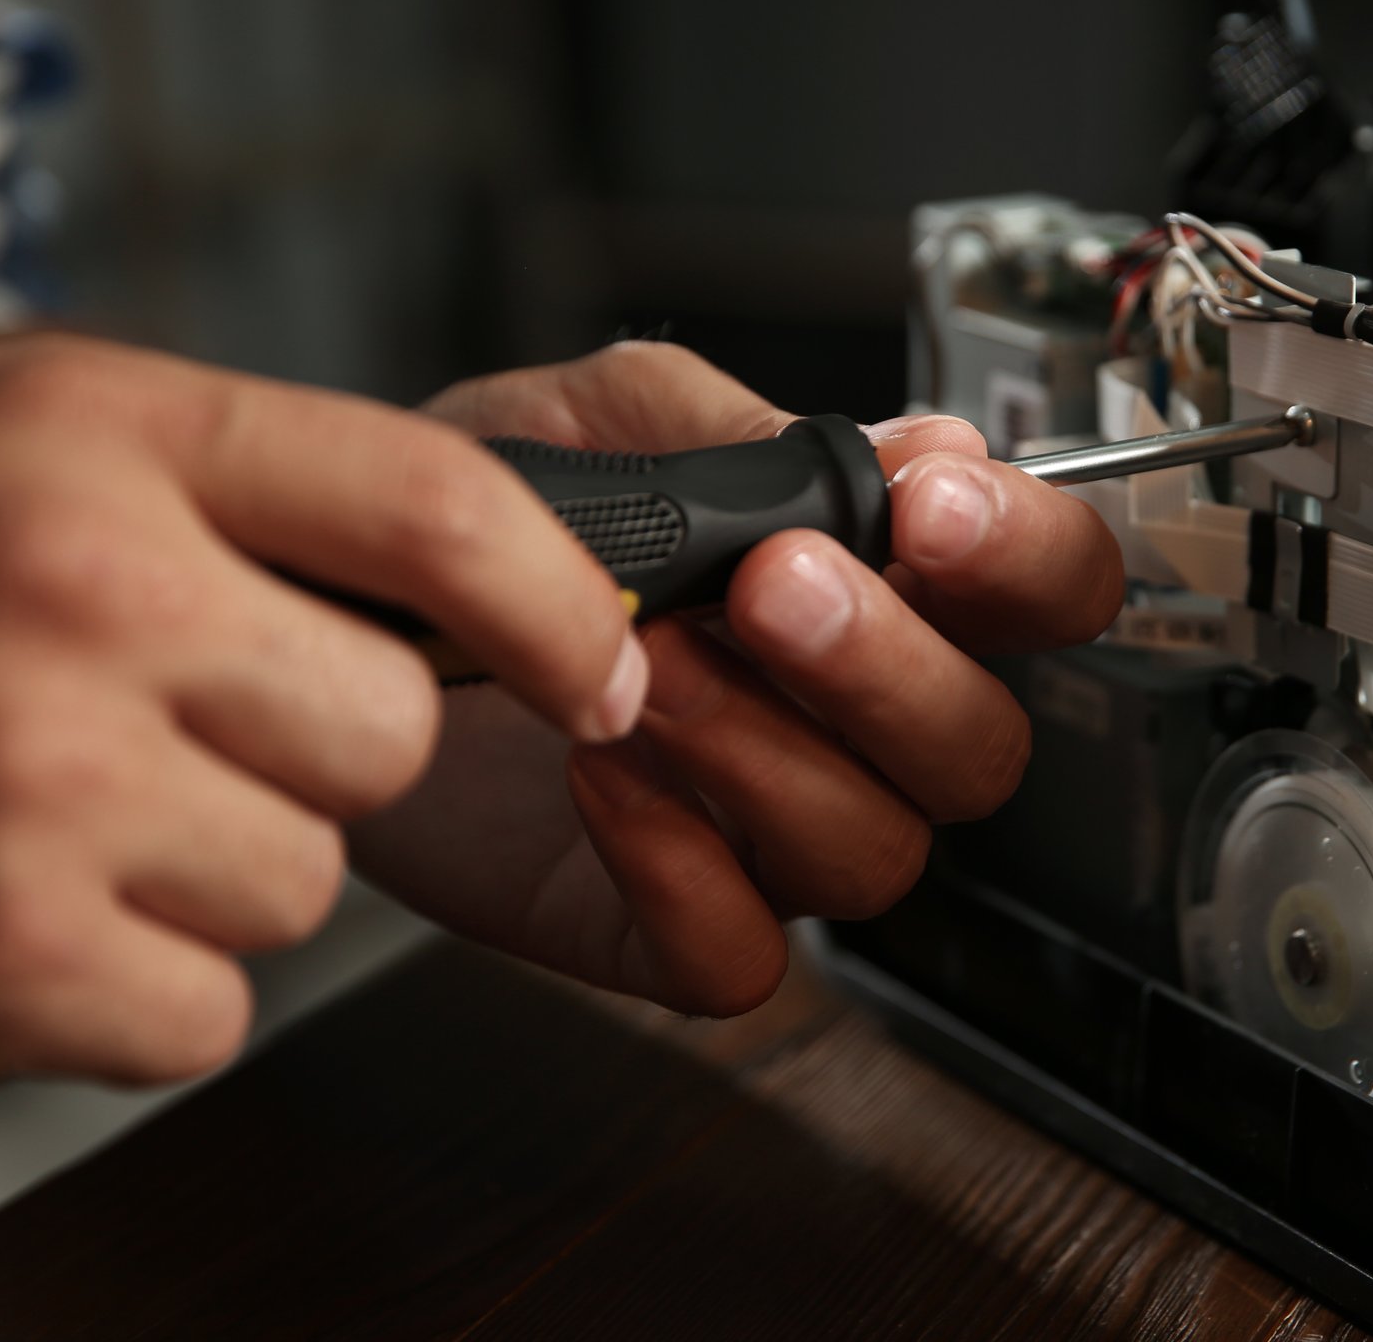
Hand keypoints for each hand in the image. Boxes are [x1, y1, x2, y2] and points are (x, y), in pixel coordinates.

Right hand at [0, 334, 649, 1115]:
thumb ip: (203, 471)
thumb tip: (437, 553)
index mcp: (90, 437)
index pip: (429, 499)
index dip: (555, 596)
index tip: (601, 663)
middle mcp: (77, 591)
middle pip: (385, 725)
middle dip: (313, 752)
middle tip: (165, 734)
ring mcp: (41, 783)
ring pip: (306, 876)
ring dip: (212, 871)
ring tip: (48, 814)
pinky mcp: (7, 958)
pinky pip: (212, 1001)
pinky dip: (135, 983)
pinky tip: (10, 909)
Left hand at [351, 342, 1124, 1015]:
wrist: (327, 614)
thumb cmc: (483, 512)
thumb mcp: (597, 416)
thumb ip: (744, 428)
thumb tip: (915, 446)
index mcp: (874, 584)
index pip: (1045, 592)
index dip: (1030, 562)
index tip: (937, 514)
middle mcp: (846, 723)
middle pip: (980, 749)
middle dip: (888, 668)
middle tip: (771, 588)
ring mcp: (762, 834)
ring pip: (874, 854)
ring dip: (768, 754)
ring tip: (645, 664)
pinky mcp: (658, 925)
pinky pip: (741, 955)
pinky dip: (682, 871)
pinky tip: (598, 773)